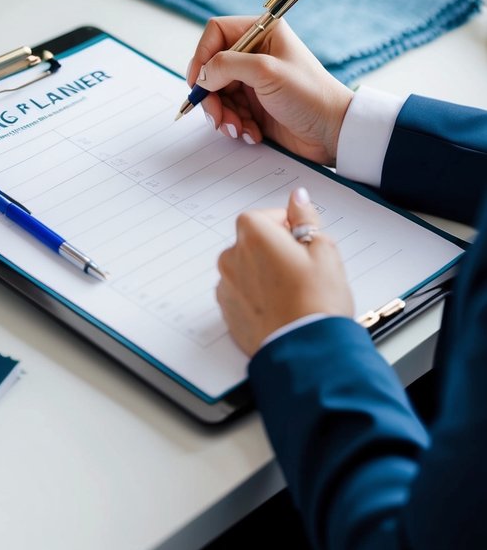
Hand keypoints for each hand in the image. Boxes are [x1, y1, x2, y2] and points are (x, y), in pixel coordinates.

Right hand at [189, 17, 352, 165]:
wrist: (334, 133)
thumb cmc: (310, 95)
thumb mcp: (266, 72)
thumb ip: (226, 66)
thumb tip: (202, 76)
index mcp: (262, 33)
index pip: (216, 33)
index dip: (202, 56)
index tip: (198, 82)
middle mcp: (255, 53)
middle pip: (212, 67)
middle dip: (211, 94)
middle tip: (216, 116)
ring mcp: (254, 80)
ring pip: (218, 93)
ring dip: (222, 114)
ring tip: (238, 128)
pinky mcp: (255, 104)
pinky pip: (229, 111)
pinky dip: (234, 124)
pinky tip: (250, 133)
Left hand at [216, 188, 353, 356]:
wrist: (305, 352)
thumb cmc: (317, 301)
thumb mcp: (324, 250)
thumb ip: (306, 217)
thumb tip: (298, 197)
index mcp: (252, 233)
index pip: (268, 216)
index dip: (291, 229)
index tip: (305, 246)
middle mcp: (232, 255)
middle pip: (255, 242)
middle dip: (276, 251)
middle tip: (305, 273)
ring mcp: (226, 284)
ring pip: (249, 268)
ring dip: (266, 274)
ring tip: (294, 296)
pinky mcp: (227, 310)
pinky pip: (242, 293)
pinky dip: (257, 296)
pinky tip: (280, 309)